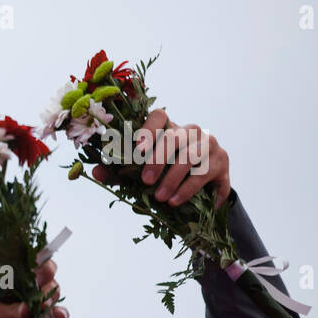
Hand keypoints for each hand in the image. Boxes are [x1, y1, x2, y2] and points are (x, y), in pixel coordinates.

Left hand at [0, 259, 69, 317]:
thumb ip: (5, 312)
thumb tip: (26, 309)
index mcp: (18, 284)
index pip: (38, 266)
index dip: (43, 266)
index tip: (39, 275)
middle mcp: (32, 295)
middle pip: (52, 285)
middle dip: (49, 291)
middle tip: (42, 302)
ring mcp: (41, 312)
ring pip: (58, 305)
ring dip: (58, 310)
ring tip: (54, 316)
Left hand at [92, 108, 230, 208]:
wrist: (202, 193)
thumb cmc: (166, 177)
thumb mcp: (142, 174)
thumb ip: (119, 172)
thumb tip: (94, 172)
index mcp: (168, 129)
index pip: (158, 116)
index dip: (148, 129)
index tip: (137, 149)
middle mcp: (191, 132)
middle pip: (174, 138)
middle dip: (158, 160)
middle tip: (146, 182)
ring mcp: (210, 144)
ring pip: (192, 156)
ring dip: (174, 179)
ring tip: (162, 199)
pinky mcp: (223, 162)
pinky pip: (207, 173)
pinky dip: (190, 189)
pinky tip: (177, 201)